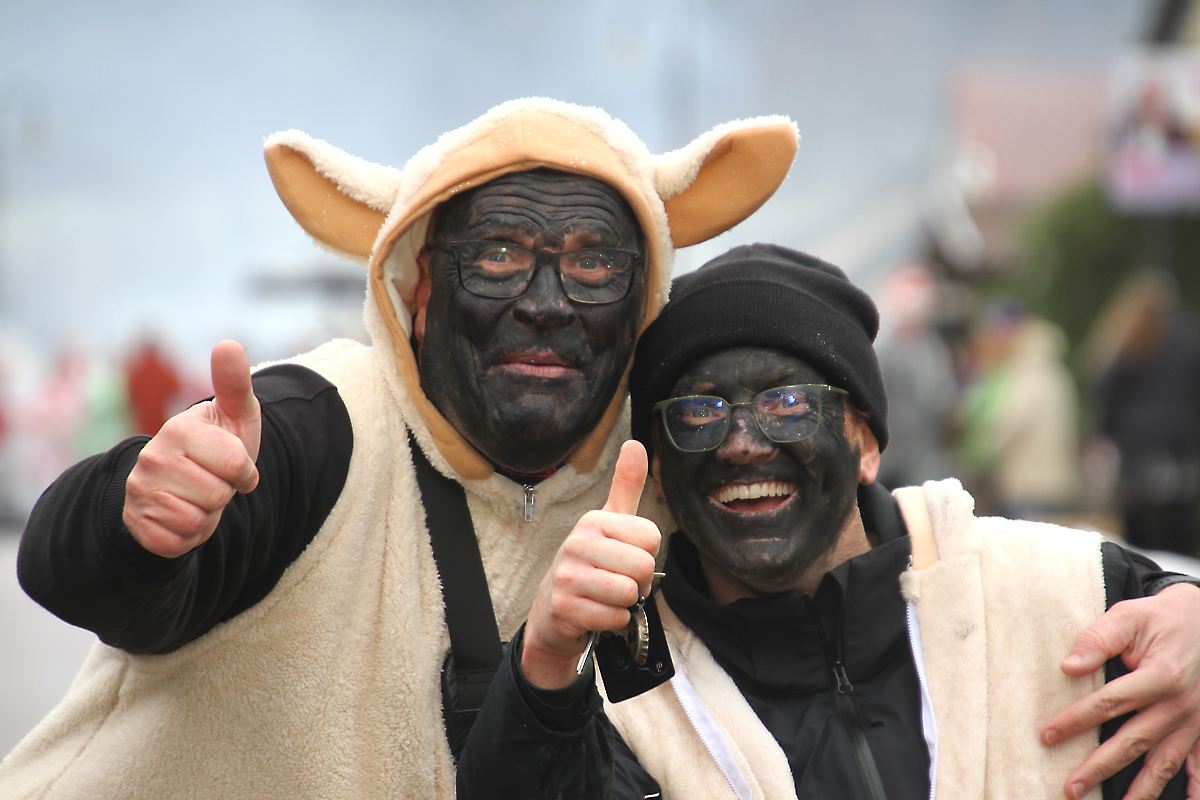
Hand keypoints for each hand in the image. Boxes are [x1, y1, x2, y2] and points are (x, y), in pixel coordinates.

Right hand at [123, 340, 261, 557]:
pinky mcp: (138, 525)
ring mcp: (139, 492)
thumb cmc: (217, 448)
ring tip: (197, 497)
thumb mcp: (235, 416)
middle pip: (218, 494)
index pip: (237, 464)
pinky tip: (182, 516)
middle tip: (211, 481)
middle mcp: (151, 458)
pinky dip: (191, 536)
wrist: (182, 488)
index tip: (232, 463)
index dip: (244, 471)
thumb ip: (233, 383)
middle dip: (224, 493)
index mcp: (178, 429)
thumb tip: (228, 343)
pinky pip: (181, 542)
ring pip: (200, 520)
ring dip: (208, 514)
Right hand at [520, 440, 660, 689]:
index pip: (651, 537)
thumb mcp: (609, 523)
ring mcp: (568, 576)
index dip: (646, 554)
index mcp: (593, 520)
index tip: (625, 559)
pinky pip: (616, 618)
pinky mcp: (565, 608)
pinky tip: (596, 613)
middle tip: (618, 582)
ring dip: (626, 603)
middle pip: (643, 566)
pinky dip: (614, 622)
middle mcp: (577, 543)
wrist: (553, 612)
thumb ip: (626, 485)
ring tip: (606, 597)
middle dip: (639, 582)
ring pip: (630, 593)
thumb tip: (635, 443)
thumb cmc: (590, 565)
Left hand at [1040, 583, 1199, 798]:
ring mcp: (1194, 720)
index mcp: (1159, 676)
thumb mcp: (1129, 617)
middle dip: (1100, 766)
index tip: (1048, 736)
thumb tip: (1068, 667)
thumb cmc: (1162, 618)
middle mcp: (1178, 704)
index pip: (1109, 704)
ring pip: (1164, 761)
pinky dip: (1197, 787)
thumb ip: (1098, 639)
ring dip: (1141, 789)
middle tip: (1071, 787)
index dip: (1076, 720)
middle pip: (1133, 741)